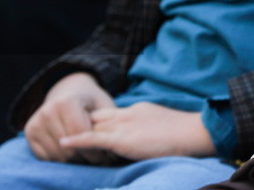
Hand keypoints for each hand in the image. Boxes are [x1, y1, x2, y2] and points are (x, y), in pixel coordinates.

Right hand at [24, 72, 115, 163]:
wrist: (68, 93)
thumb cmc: (91, 103)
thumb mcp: (104, 107)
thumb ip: (108, 123)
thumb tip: (111, 144)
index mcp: (67, 101)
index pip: (80, 134)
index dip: (95, 150)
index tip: (107, 158)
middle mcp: (47, 111)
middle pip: (69, 148)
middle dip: (86, 157)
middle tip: (98, 159)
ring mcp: (36, 122)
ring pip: (58, 156)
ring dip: (74, 161)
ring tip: (87, 156)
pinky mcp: (29, 134)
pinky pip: (46, 158)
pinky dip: (61, 160)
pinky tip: (72, 153)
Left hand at [59, 100, 216, 160]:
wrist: (195, 132)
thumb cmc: (186, 134)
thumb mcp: (162, 127)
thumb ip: (147, 131)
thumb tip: (141, 142)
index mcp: (136, 110)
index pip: (108, 114)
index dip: (94, 122)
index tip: (82, 128)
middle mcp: (127, 114)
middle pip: (96, 118)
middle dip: (80, 126)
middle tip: (63, 134)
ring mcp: (124, 126)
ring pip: (92, 126)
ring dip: (76, 134)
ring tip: (58, 143)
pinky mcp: (123, 139)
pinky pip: (94, 138)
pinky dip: (77, 140)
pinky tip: (63, 144)